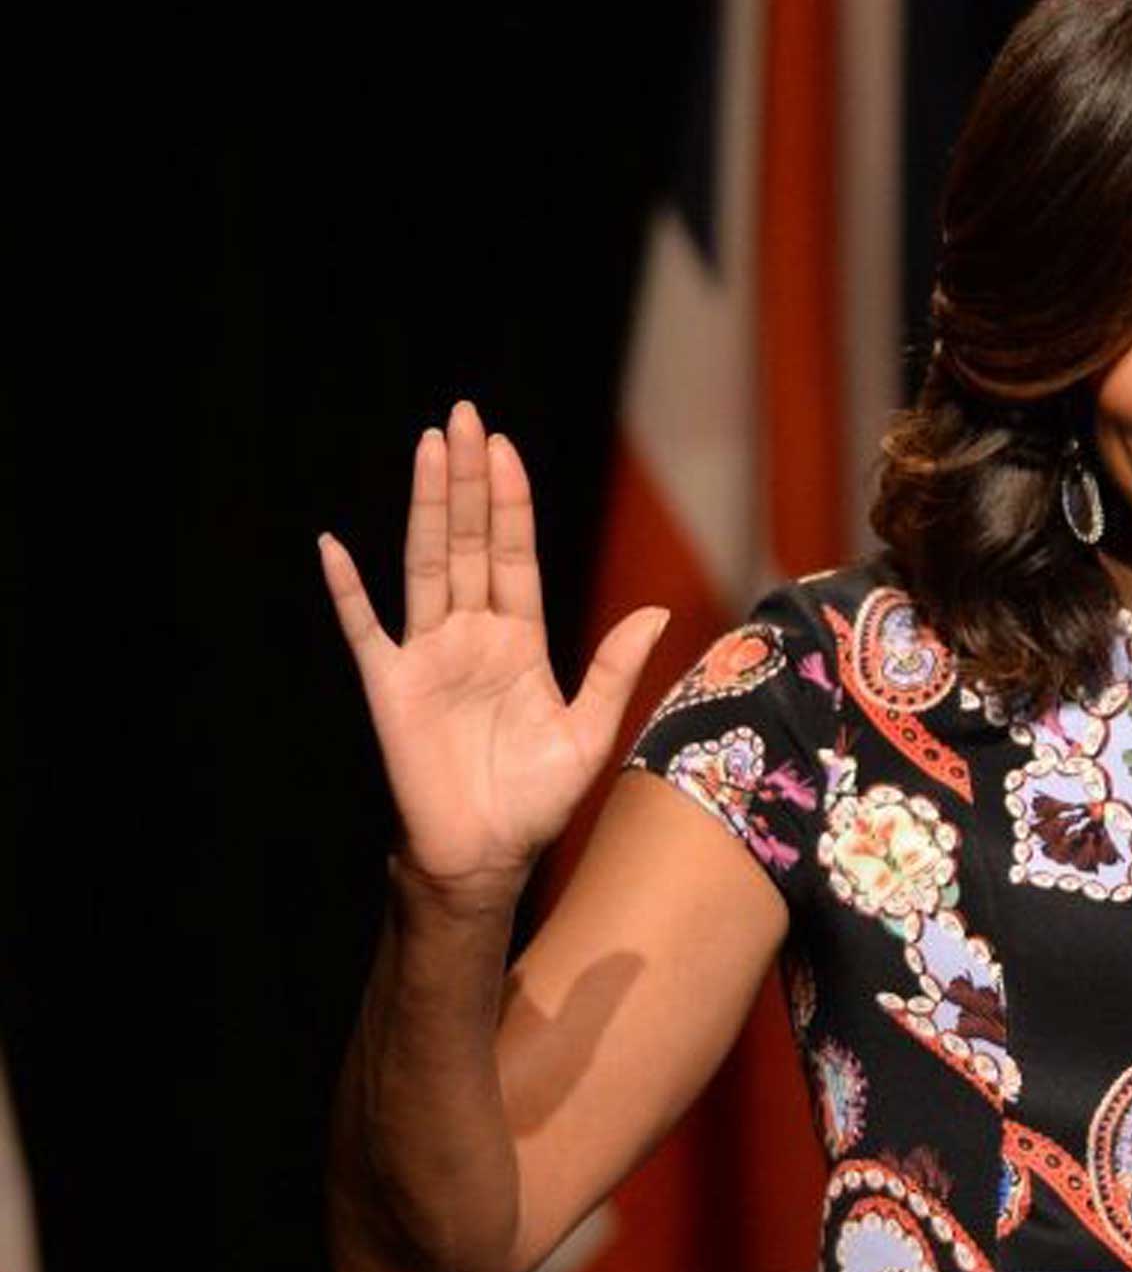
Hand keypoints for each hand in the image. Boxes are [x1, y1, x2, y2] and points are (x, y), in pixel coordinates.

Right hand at [319, 401, 669, 895]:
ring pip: (427, 564)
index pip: (515, 554)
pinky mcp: (391, 687)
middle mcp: (472, 634)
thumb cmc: (536, 799)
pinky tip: (333, 547)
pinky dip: (348, 591)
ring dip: (427, 507)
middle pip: (470, 541)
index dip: (511, 501)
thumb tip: (657, 613)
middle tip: (464, 416)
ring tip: (428, 447)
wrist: (485, 855)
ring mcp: (428, 655)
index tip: (505, 447)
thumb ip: (615, 669)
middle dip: (470, 480)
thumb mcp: (590, 730)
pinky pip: (364, 629)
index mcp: (521, 639)